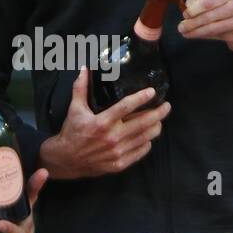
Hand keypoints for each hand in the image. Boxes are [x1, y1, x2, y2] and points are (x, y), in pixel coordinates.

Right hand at [38, 67, 170, 179]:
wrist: (65, 160)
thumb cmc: (71, 132)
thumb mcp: (74, 109)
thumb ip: (80, 88)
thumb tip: (84, 69)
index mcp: (102, 122)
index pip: (126, 107)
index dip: (142, 98)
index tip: (152, 92)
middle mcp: (112, 137)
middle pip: (143, 123)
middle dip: (158, 113)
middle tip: (166, 106)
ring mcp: (117, 152)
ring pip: (145, 137)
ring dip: (156, 127)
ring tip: (160, 120)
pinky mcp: (119, 163)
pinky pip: (140, 152)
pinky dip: (147, 143)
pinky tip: (148, 137)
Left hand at [178, 0, 232, 51]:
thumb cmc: (230, 15)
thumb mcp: (217, 5)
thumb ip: (202, 4)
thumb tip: (188, 4)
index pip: (210, 0)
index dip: (196, 8)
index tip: (186, 14)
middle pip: (210, 15)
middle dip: (193, 22)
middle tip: (181, 27)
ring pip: (213, 27)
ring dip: (196, 31)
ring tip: (185, 33)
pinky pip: (217, 36)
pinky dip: (203, 36)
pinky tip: (195, 36)